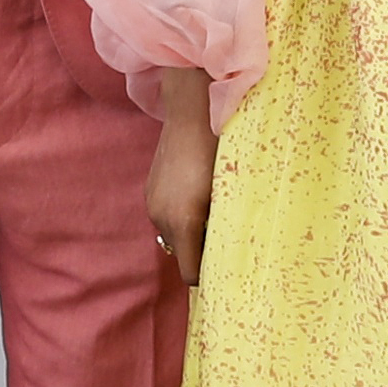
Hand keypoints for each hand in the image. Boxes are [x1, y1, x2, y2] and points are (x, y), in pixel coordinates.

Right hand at [148, 75, 217, 287]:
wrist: (193, 109)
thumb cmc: (222, 148)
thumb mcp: (231, 190)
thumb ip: (228, 224)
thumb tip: (237, 252)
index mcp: (184, 220)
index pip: (190, 273)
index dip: (208, 277)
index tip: (227, 274)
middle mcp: (162, 216)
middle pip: (181, 256)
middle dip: (201, 254)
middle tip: (229, 241)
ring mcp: (152, 203)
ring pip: (173, 237)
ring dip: (192, 235)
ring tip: (214, 215)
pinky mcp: (150, 191)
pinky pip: (166, 218)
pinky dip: (182, 218)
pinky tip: (199, 198)